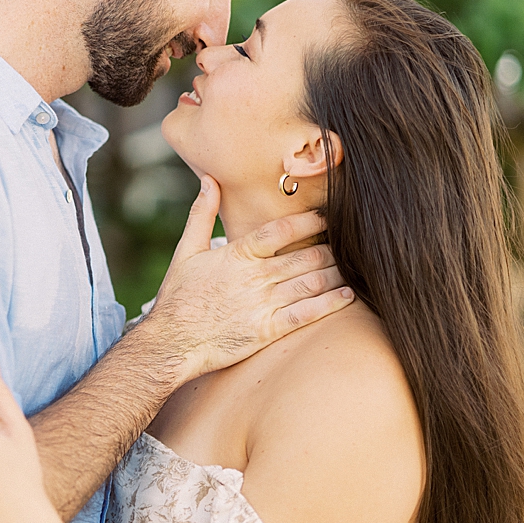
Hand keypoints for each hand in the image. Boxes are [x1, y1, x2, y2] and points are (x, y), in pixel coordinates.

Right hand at [142, 175, 353, 383]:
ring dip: (336, 273)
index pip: (282, 230)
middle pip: (305, 256)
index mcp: (238, 254)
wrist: (170, 342)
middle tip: (350, 242)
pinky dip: (329, 304)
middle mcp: (255, 277)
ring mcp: (263, 304)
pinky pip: (306, 314)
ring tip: (354, 266)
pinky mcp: (267, 331)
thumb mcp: (185, 251)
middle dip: (331, 248)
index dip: (309, 220)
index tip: (327, 215)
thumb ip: (201, 214)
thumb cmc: (177, 297)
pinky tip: (347, 296)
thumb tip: (208, 180)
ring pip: (311, 282)